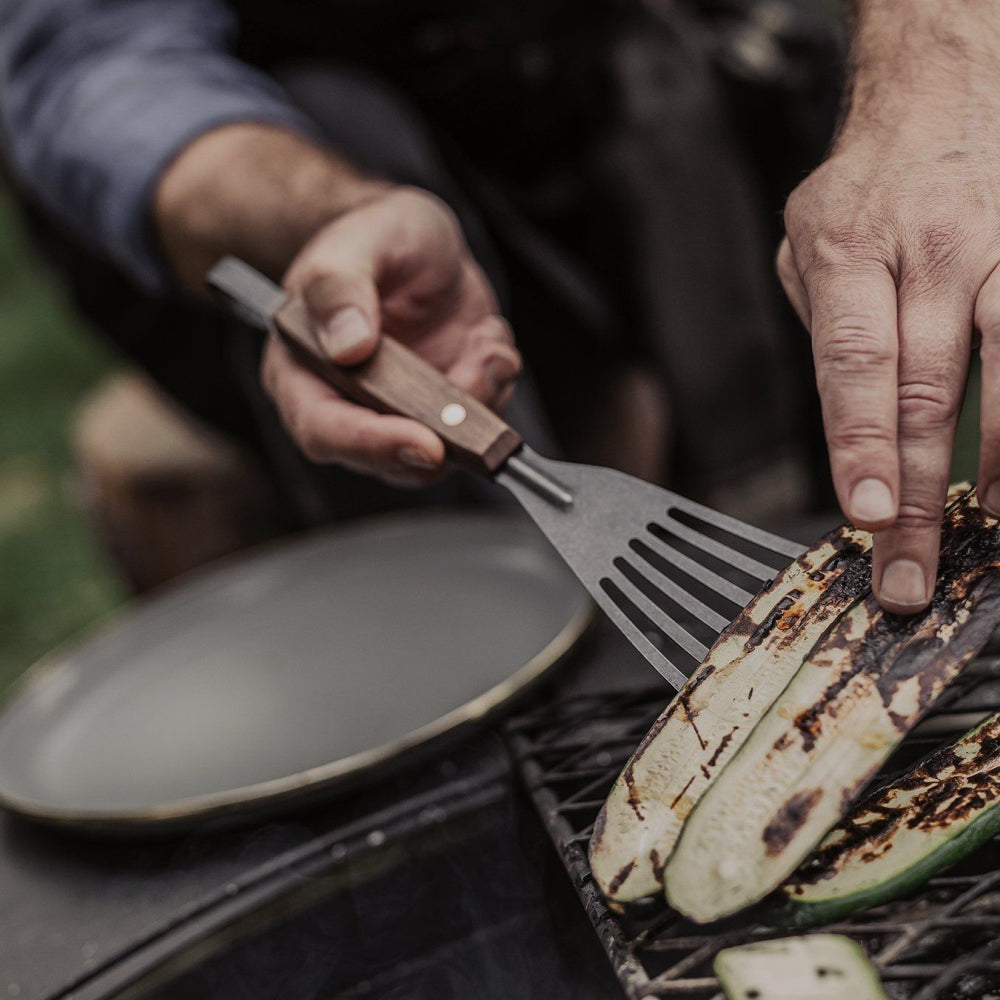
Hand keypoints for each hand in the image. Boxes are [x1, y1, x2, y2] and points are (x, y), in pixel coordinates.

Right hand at [263, 187, 520, 487]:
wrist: (418, 240)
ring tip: (482, 342)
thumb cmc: (374, 237)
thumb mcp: (359, 240)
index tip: (425, 442)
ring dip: (478, 404)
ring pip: (439, 455)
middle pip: (385, 458)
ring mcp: (396, 412)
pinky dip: (494, 385)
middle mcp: (345, 403)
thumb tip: (348, 346)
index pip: (324, 429)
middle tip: (477, 376)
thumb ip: (341, 286)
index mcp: (302, 369)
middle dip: (442, 432)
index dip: (373, 444)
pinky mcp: (440, 411)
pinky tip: (485, 339)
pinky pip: (477, 426)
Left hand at [778, 77, 999, 612]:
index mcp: (852, 253)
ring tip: (985, 530)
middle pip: (926, 392)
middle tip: (910, 570)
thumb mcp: (810, 247)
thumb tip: (842, 430)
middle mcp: (935, 253)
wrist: (941, 98)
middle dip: (916, 495)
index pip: (854, 364)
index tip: (866, 513)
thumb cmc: (866, 189)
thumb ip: (823, 332)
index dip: (860, 445)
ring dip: (999, 468)